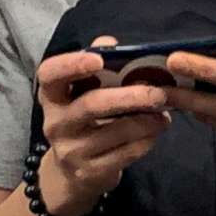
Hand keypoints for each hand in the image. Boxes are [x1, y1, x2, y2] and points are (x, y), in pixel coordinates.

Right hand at [34, 41, 171, 215]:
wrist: (72, 173)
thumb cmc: (84, 120)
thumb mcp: (82, 93)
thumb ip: (95, 65)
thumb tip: (110, 42)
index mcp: (52, 96)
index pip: (50, 75)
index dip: (71, 64)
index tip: (99, 60)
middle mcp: (56, 123)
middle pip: (91, 105)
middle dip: (129, 97)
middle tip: (159, 93)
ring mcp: (72, 150)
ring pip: (115, 132)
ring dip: (146, 121)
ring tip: (165, 112)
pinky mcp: (91, 172)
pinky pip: (125, 154)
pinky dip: (146, 141)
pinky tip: (157, 131)